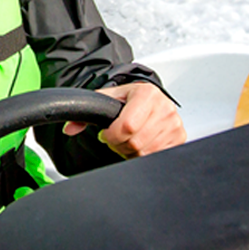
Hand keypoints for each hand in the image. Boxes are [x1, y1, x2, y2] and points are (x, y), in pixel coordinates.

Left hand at [63, 83, 185, 157]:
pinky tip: (142, 143)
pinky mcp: (179, 138)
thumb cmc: (128, 99)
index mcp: (146, 93)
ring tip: (130, 139)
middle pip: (136, 142)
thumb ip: (85, 113)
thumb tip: (68, 129)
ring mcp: (174, 124)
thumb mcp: (106, 100)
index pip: (127, 126)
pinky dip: (145, 154)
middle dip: (121, 144)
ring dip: (132, 151)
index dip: (112, 136)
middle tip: (118, 137)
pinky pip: (158, 156)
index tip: (107, 133)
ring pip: (146, 151)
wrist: (148, 98)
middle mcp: (164, 107)